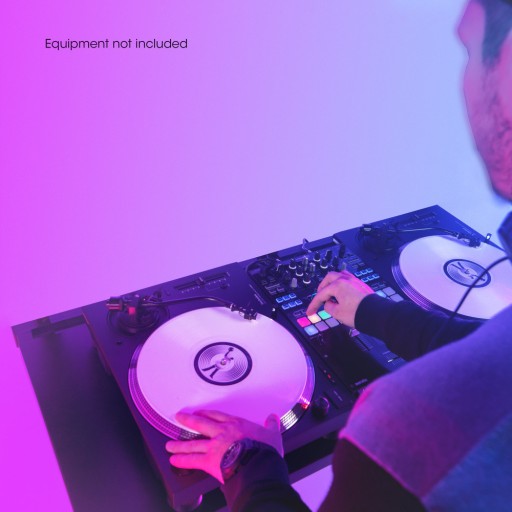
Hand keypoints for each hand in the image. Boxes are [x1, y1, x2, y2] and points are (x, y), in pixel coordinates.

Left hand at [165, 410, 282, 482]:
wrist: (259, 464)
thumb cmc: (264, 450)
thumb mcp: (272, 434)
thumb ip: (271, 425)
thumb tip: (273, 419)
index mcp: (236, 425)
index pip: (217, 416)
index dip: (206, 413)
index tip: (200, 412)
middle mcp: (222, 433)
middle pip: (200, 424)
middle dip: (187, 420)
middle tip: (178, 417)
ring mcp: (214, 446)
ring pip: (193, 443)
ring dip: (179, 444)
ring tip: (169, 445)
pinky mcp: (210, 461)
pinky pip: (192, 460)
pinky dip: (182, 461)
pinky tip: (174, 460)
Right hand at [306, 271, 373, 327]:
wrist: (377, 315)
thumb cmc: (358, 313)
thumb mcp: (337, 313)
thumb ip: (329, 307)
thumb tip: (329, 303)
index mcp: (338, 285)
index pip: (321, 294)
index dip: (314, 304)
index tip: (310, 312)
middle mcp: (346, 280)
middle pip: (329, 278)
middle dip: (322, 287)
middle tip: (320, 296)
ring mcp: (355, 281)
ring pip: (340, 276)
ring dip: (333, 283)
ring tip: (331, 292)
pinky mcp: (361, 285)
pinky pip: (348, 280)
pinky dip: (342, 285)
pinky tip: (342, 293)